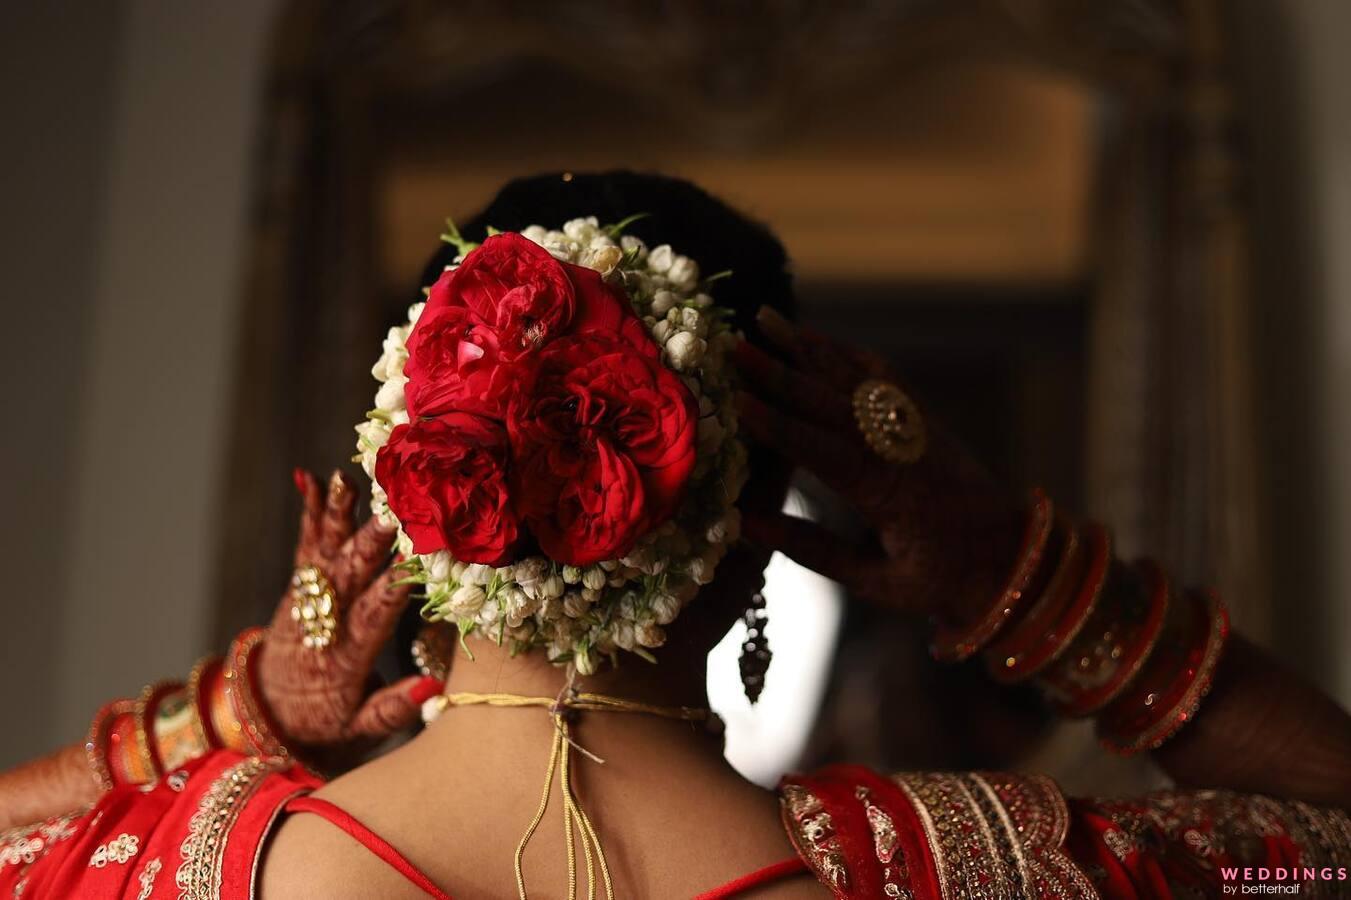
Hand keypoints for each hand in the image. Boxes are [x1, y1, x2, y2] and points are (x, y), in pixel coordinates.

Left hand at [257, 469, 437, 753]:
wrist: (262, 711)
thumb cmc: (323, 721)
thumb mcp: (357, 730)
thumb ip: (393, 709)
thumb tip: (436, 688)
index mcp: (346, 658)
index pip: (373, 617)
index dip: (393, 589)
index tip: (416, 562)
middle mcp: (324, 623)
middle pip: (349, 577)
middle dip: (370, 544)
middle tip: (390, 512)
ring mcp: (307, 600)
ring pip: (325, 553)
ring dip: (336, 516)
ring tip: (343, 479)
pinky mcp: (297, 585)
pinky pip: (304, 544)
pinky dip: (308, 511)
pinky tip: (309, 478)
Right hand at [735, 307, 1022, 627]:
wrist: (1011, 556)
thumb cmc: (939, 580)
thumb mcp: (875, 581)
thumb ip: (811, 550)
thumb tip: (746, 524)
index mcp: (889, 495)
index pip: (824, 451)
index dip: (779, 426)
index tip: (738, 402)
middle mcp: (901, 450)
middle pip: (832, 402)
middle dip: (780, 373)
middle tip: (733, 348)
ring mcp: (915, 426)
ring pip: (854, 378)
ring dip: (806, 347)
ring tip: (762, 319)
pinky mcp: (923, 416)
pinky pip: (881, 374)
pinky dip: (843, 352)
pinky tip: (812, 338)